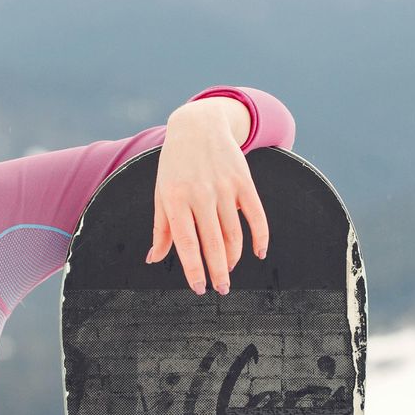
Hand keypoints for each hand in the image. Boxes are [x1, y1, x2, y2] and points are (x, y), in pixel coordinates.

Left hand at [149, 100, 270, 294]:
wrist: (198, 124)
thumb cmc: (175, 164)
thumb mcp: (161, 193)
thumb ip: (161, 228)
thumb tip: (154, 259)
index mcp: (175, 199)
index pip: (186, 243)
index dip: (194, 269)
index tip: (200, 289)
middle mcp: (200, 194)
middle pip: (213, 243)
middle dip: (219, 272)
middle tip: (222, 290)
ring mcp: (224, 187)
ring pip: (234, 234)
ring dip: (233, 257)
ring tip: (228, 269)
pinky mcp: (244, 181)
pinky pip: (256, 216)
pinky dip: (260, 237)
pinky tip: (258, 252)